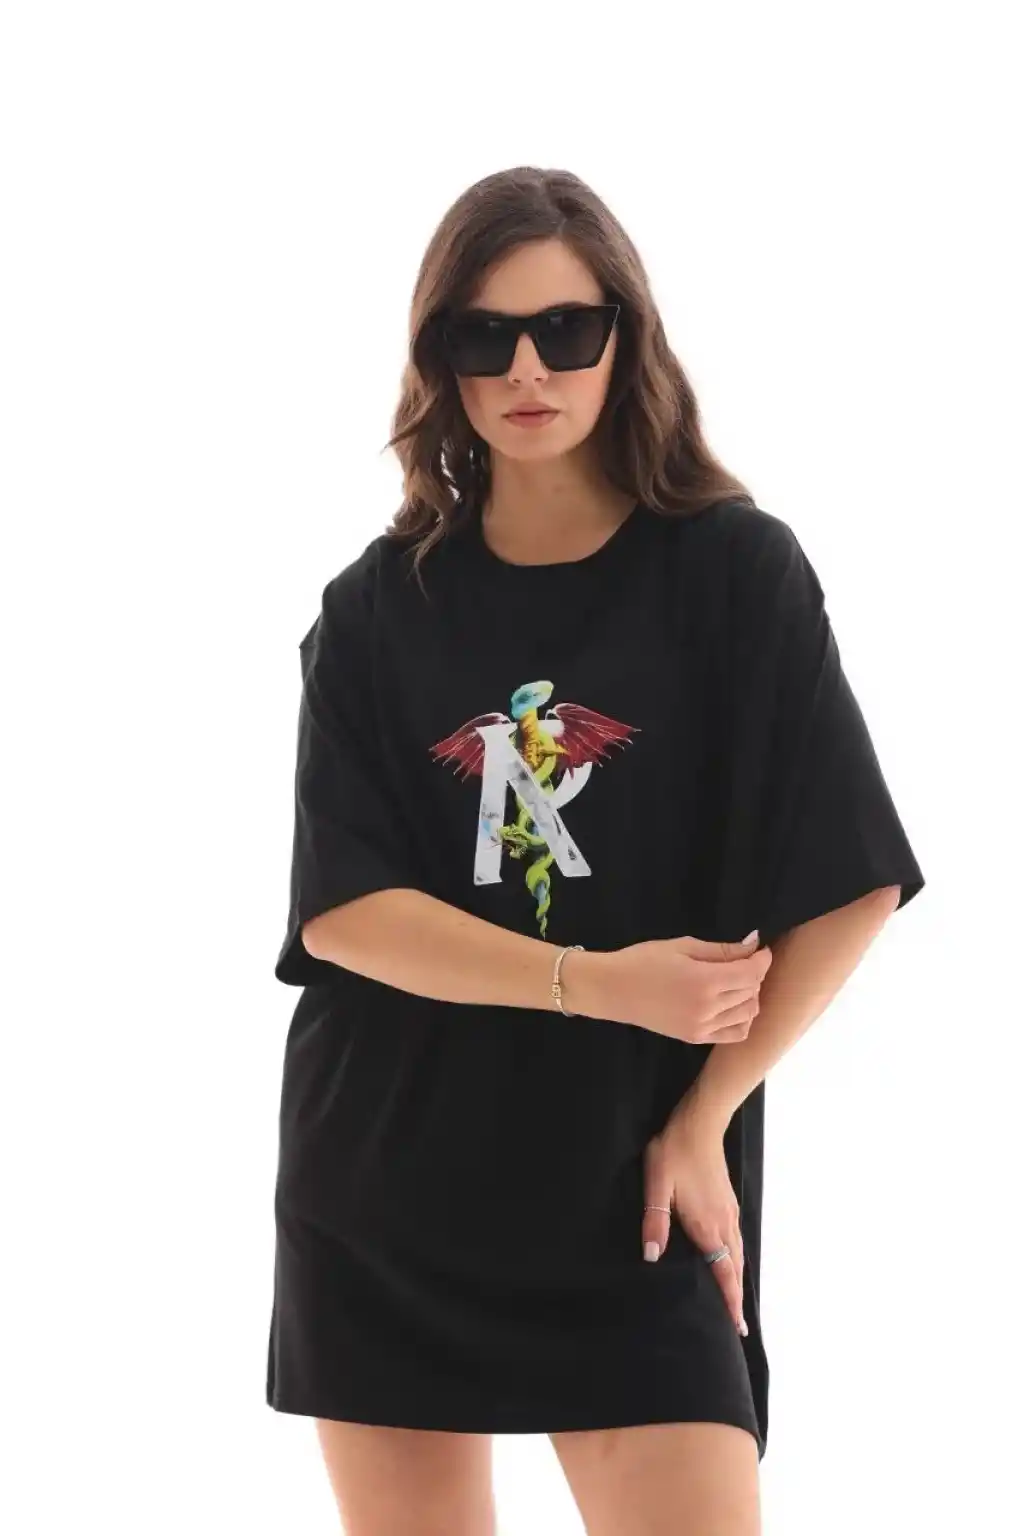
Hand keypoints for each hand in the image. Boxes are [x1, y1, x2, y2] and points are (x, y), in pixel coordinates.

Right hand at [571, 932, 771, 1043]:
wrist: (613, 990)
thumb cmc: (644, 960)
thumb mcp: (683, 946)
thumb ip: (721, 950)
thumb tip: (754, 944)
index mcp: (705, 981)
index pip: (751, 973)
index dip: (762, 959)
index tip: (761, 949)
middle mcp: (708, 1008)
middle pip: (752, 991)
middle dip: (754, 973)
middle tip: (742, 961)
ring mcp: (703, 1027)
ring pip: (748, 1013)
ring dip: (749, 995)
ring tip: (735, 982)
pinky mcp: (697, 1038)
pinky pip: (735, 1033)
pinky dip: (742, 1019)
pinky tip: (731, 1005)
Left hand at [641, 1105, 746, 1335]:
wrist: (699, 1123)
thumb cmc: (674, 1153)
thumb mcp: (656, 1186)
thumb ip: (655, 1221)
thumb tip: (650, 1258)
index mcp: (707, 1224)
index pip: (723, 1270)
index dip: (729, 1299)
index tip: (737, 1326)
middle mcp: (723, 1223)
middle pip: (735, 1267)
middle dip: (737, 1296)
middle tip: (739, 1326)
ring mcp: (728, 1212)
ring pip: (737, 1254)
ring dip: (737, 1278)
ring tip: (736, 1300)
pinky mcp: (728, 1202)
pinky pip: (736, 1240)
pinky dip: (736, 1259)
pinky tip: (729, 1260)